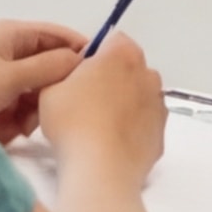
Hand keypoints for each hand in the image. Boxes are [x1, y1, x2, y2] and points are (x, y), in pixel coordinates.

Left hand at [0, 19, 84, 140]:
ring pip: (43, 90)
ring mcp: (7, 79)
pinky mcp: (3, 103)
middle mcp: (12, 53)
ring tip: (29, 121)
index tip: (99, 70)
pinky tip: (19, 128)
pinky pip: (29, 107)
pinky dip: (28, 118)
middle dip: (56, 85)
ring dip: (41, 105)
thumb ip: (49, 67)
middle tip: (56, 103)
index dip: (78, 49)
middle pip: (53, 65)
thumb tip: (81, 59)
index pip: (57, 35)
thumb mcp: (11, 76)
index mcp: (12, 35)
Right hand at [30, 34, 166, 194]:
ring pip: (138, 96)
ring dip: (122, 104)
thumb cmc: (73, 123)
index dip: (92, 58)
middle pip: (127, 68)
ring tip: (96, 127)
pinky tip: (110, 143)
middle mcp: (148, 74)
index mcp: (122, 54)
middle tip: (83, 102)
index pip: (110, 41)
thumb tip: (74, 74)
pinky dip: (131, 129)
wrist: (101, 170)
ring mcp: (158, 105)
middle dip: (110, 79)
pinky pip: (144, 123)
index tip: (77, 76)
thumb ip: (64, 71)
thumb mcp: (50, 87)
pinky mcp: (161, 133)